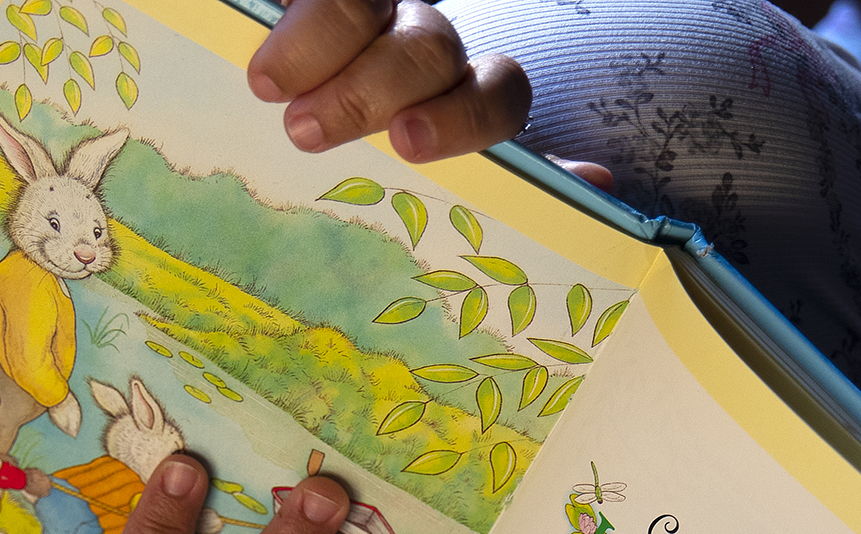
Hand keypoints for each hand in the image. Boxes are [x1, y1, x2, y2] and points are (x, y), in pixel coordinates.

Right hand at [247, 0, 530, 161]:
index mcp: (469, 95)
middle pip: (426, 47)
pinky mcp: (312, 2)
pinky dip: (291, 19)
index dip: (462, 117)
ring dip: (319, 44)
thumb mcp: (461, 183)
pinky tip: (259, 57)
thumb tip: (601, 188)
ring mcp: (368, 16)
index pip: (499, 92)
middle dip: (371, 88)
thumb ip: (524, 184)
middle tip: (309, 130)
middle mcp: (426, 46)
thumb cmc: (392, 167)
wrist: (329, 109)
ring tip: (269, 91)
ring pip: (363, 4)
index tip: (407, 145)